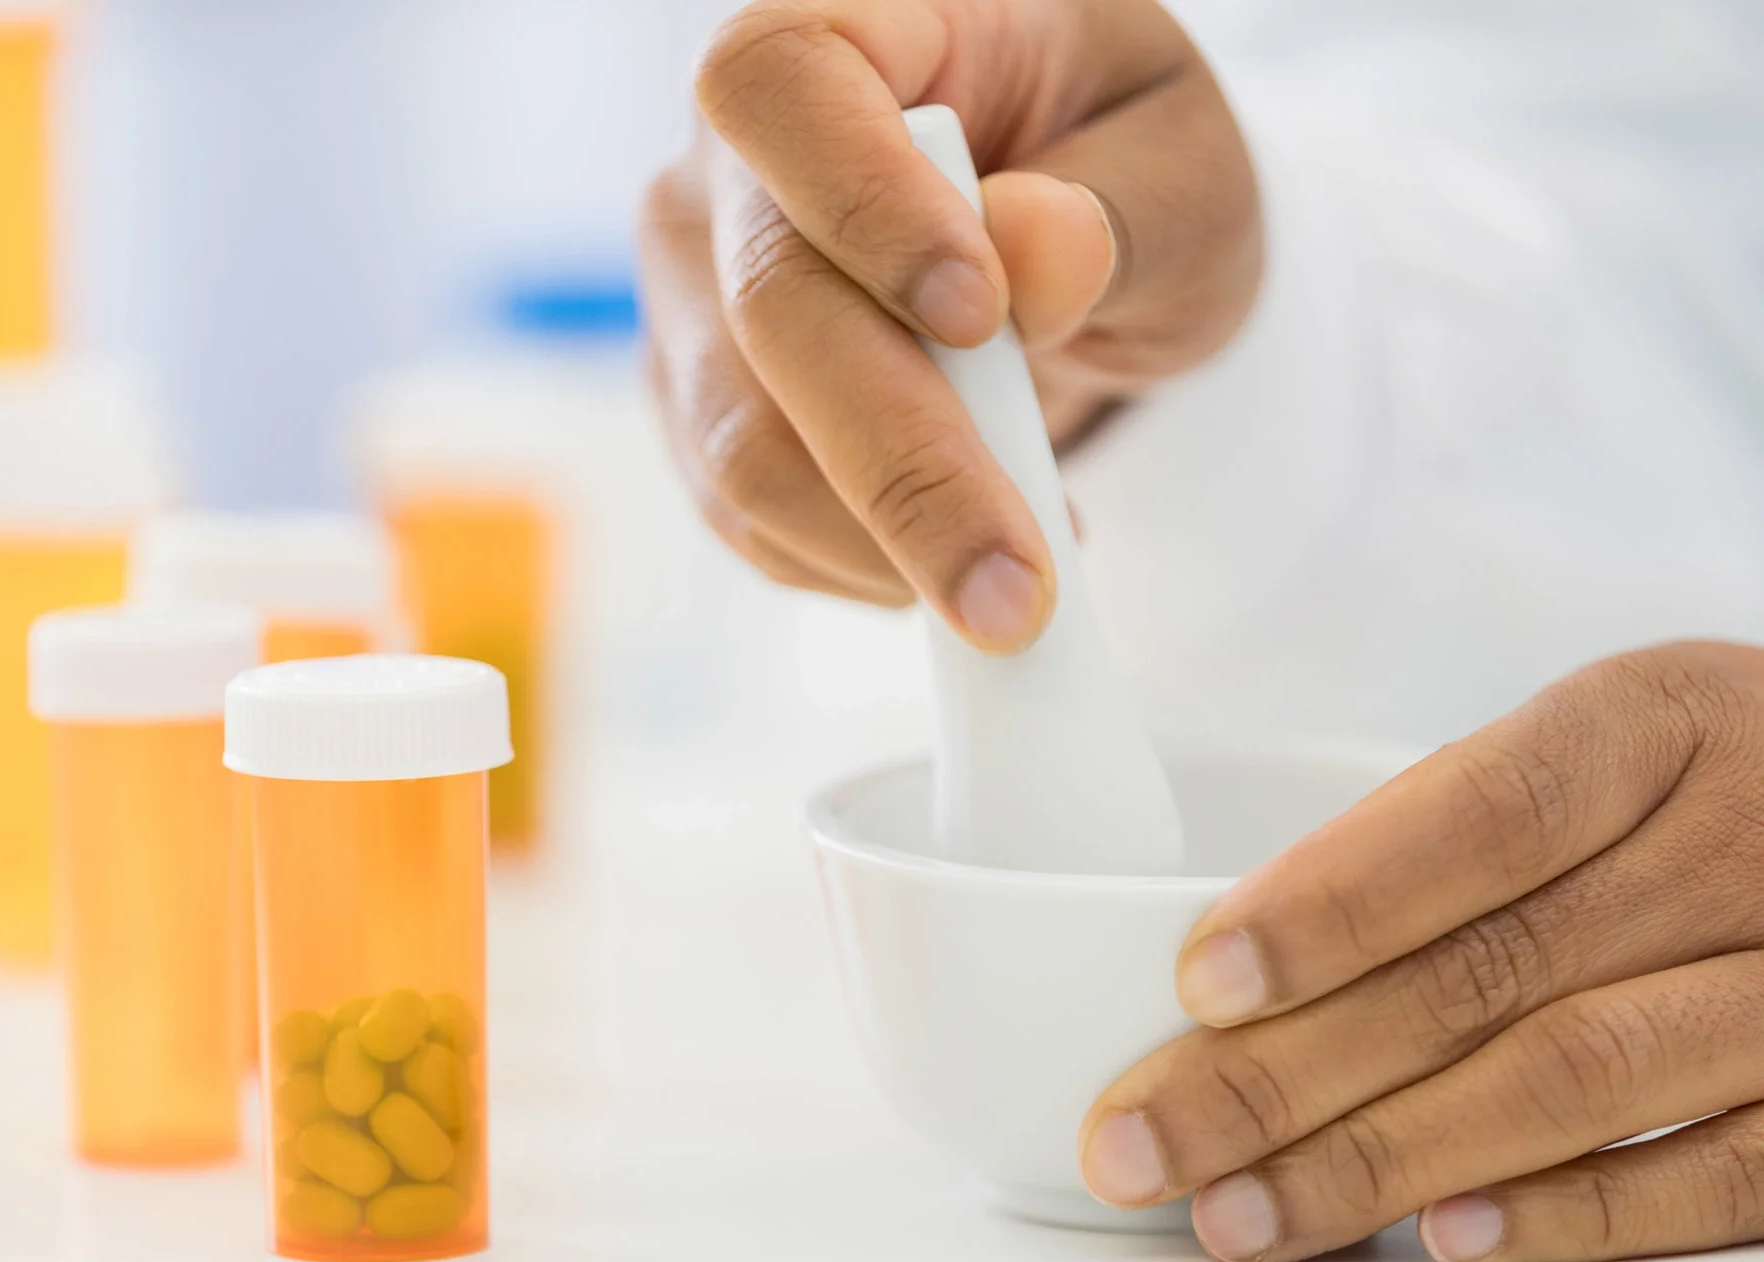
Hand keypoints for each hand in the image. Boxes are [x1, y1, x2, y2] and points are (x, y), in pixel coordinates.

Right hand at [636, 0, 1259, 650]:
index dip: (858, 200)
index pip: (781, 88)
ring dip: (888, 544)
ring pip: (740, 444)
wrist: (1064, 261)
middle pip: (768, 310)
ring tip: (1025, 572)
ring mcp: (693, 289)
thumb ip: (1119, 206)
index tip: (979, 315)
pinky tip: (955, 554)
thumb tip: (1032, 259)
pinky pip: (746, 517)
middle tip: (1021, 591)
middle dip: (904, 465)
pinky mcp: (693, 404)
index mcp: (845, 34)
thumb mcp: (1183, 165)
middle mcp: (729, 161)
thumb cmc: (1118, 170)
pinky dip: (859, 569)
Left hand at [1081, 643, 1763, 1261]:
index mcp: (1660, 719)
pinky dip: (1568, 1213)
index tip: (1199, 985)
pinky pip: (1714, 1174)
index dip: (1333, 904)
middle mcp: (1749, 837)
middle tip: (1145, 1142)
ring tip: (1241, 1211)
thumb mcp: (1600, 748)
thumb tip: (1243, 972)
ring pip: (1575, 1076)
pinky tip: (1444, 1236)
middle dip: (1285, 1072)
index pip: (1483, 814)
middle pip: (1490, 968)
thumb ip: (1452, 833)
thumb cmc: (1697, 786)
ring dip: (1382, 1160)